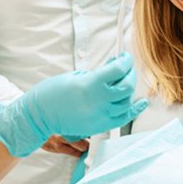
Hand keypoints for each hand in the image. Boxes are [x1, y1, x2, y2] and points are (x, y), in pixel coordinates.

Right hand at [0, 53, 147, 156]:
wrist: (40, 115)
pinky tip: (142, 101)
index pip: (118, 69)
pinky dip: (135, 109)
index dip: (125, 60)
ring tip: (124, 81)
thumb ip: (99, 72)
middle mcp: (99, 102)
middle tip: (126, 67)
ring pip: (127, 101)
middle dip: (129, 73)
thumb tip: (115, 65)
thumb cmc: (53, 92)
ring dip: (129, 89)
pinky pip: (124, 118)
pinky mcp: (100, 127)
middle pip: (127, 85)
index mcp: (91, 85)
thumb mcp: (76, 76)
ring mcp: (101, 116)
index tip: (124, 56)